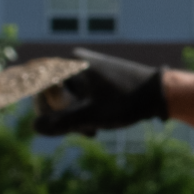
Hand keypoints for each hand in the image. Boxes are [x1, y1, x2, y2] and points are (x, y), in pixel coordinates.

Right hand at [34, 50, 167, 136]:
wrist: (161, 93)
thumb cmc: (128, 102)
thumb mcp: (92, 116)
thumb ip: (61, 123)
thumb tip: (33, 127)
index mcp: (72, 63)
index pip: (38, 84)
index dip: (40, 107)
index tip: (52, 125)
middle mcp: (76, 61)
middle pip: (52, 93)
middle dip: (62, 117)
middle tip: (81, 132)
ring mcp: (87, 69)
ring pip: (66, 99)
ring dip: (75, 118)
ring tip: (93, 130)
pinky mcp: (97, 77)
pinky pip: (78, 97)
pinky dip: (84, 113)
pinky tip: (97, 125)